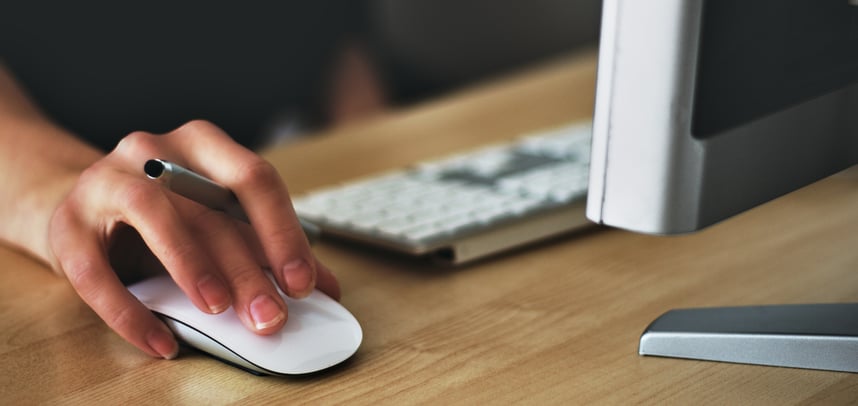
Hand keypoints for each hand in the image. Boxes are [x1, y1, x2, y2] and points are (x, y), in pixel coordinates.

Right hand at [48, 120, 339, 358]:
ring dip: (191, 265)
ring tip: (218, 309)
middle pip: (209, 207)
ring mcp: (105, 181)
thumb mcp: (218, 222)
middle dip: (246, 268)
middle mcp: (154, 151)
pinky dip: (130, 311)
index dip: (282, 232)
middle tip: (270, 316)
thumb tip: (326, 288)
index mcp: (203, 145)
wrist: (83, 207)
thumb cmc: (165, 215)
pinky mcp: (66, 225)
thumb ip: (267, 248)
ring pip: (153, 214)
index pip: (254, 178)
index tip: (303, 282)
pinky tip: (161, 342)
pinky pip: (94, 271)